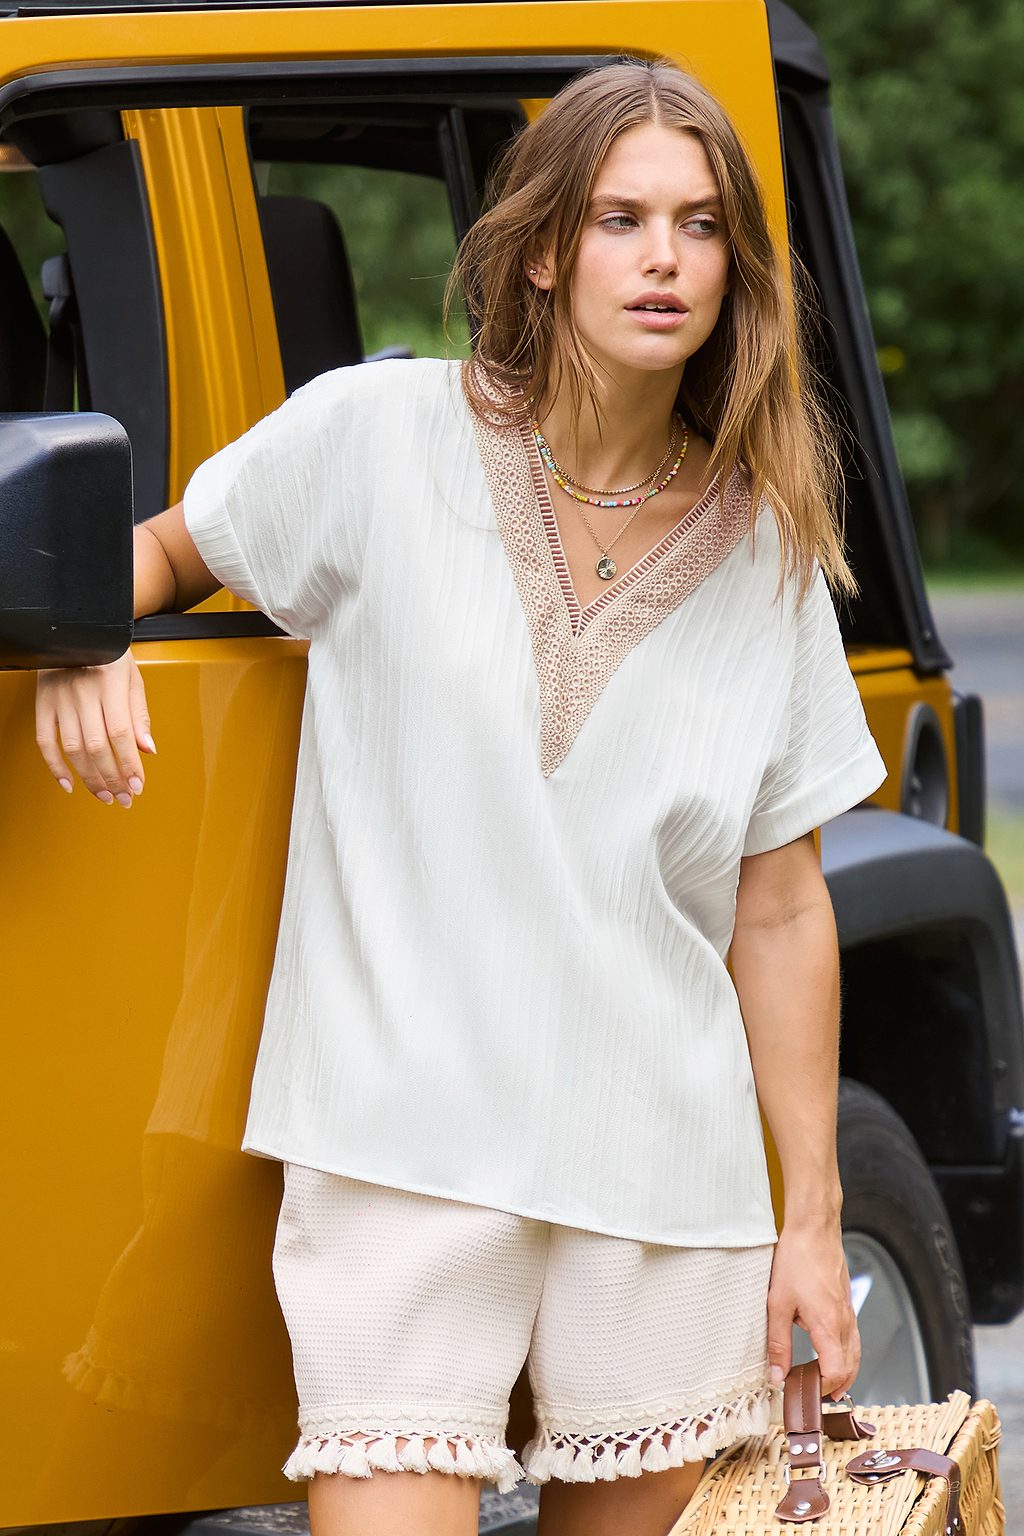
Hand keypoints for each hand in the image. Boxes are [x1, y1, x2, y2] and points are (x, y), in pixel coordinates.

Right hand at [36, 651, 154, 806]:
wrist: (74, 630)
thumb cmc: (108, 652)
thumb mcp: (132, 677)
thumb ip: (139, 714)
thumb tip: (148, 749)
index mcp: (110, 682)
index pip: (120, 733)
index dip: (129, 764)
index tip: (138, 786)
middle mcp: (83, 691)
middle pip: (97, 746)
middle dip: (113, 778)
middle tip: (124, 798)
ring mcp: (60, 698)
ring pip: (73, 749)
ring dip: (90, 778)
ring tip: (105, 795)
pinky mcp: (42, 703)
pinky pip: (45, 742)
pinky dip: (55, 766)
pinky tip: (70, 784)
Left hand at [767, 1221, 859, 1398]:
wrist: (814, 1229)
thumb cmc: (797, 1259)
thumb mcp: (777, 1303)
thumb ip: (778, 1343)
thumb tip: (777, 1374)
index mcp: (829, 1326)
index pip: (836, 1373)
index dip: (821, 1389)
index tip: (803, 1393)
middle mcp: (844, 1322)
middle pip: (851, 1369)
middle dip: (836, 1387)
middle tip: (816, 1398)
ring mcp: (848, 1312)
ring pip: (855, 1354)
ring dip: (844, 1373)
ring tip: (825, 1385)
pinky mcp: (846, 1303)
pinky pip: (852, 1337)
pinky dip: (846, 1354)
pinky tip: (831, 1352)